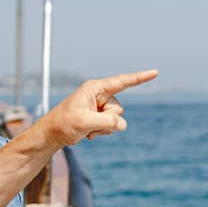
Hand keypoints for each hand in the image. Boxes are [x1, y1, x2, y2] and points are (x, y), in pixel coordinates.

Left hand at [36, 69, 157, 146]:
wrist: (52, 134)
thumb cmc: (63, 124)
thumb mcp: (84, 122)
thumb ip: (106, 122)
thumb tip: (123, 124)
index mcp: (95, 88)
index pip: (122, 81)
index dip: (140, 77)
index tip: (155, 72)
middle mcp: (99, 94)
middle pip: (118, 108)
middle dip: (108, 120)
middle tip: (89, 124)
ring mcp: (99, 105)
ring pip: (116, 118)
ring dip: (103, 128)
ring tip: (86, 129)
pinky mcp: (98, 115)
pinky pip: (111, 125)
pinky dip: (101, 131)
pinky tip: (88, 133)